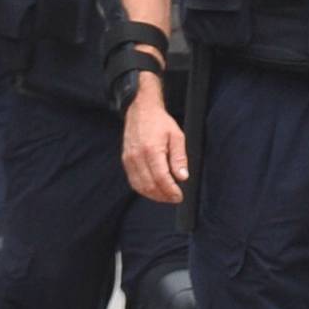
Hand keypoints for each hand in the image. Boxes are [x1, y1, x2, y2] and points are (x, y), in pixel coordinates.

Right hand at [123, 86, 188, 203]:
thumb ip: (179, 158)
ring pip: (140, 186)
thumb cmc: (160, 122)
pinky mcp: (125, 161)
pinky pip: (133, 181)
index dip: (170, 191)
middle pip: (150, 185)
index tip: (179, 196)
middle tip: (175, 198)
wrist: (141, 110)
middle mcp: (137, 157)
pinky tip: (154, 190)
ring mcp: (129, 160)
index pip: (161, 178)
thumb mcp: (176, 136)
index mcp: (151, 150)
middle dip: (163, 196)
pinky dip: (144, 189)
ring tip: (166, 196)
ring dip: (154, 195)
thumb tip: (182, 177)